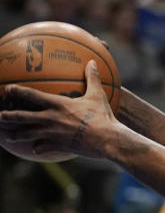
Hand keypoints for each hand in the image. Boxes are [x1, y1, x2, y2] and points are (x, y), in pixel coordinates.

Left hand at [0, 61, 117, 158]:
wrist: (107, 139)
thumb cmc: (103, 116)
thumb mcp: (98, 95)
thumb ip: (93, 78)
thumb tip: (92, 62)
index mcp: (58, 104)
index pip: (31, 95)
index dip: (17, 91)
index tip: (7, 89)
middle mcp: (51, 119)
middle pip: (22, 117)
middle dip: (8, 116)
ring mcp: (52, 134)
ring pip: (27, 135)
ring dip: (16, 135)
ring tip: (8, 136)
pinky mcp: (58, 146)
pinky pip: (43, 148)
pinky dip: (38, 148)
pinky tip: (35, 150)